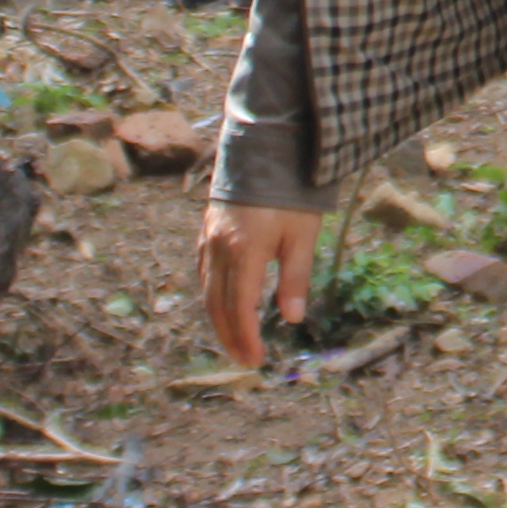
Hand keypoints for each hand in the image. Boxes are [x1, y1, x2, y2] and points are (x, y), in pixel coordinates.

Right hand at [198, 200, 320, 366]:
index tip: (256, 360)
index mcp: (244, 251)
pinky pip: (204, 271)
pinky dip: (211, 295)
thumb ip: (295, 278)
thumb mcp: (302, 235)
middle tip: (245, 360)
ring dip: (219, 320)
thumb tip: (293, 319)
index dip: (246, 337)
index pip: (240, 307)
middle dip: (230, 336)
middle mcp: (219, 248)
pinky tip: (220, 304)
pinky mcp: (207, 230)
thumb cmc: (291, 191)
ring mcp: (209, 238)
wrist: (266, 148)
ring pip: (208, 290)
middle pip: (218, 304)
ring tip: (234, 341)